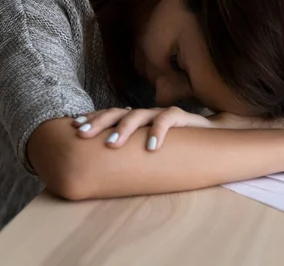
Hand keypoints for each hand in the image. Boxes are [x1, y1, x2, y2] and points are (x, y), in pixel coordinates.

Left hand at [72, 107, 211, 150]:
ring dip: (124, 128)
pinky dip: (158, 131)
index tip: (73, 127)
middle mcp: (146, 114)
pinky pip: (168, 119)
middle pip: (117, 112)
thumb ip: (131, 154)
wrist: (210, 138)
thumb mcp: (148, 150)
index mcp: (135, 121)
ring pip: (139, 114)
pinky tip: (151, 146)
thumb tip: (103, 171)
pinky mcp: (181, 117)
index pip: (109, 116)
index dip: (92, 119)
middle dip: (98, 122)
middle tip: (82, 134)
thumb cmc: (175, 147)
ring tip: (112, 144)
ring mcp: (162, 114)